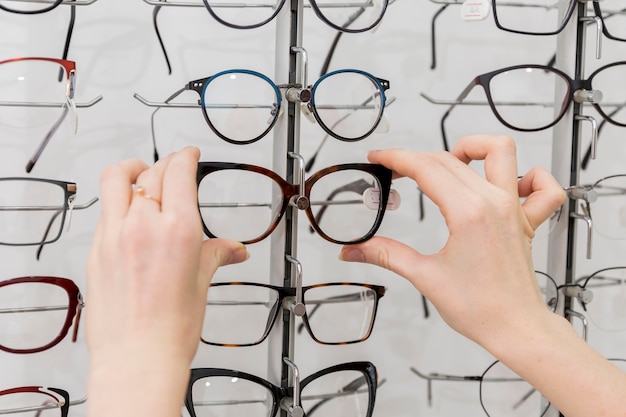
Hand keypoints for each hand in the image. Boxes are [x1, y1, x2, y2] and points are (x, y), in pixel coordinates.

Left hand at [85, 147, 248, 416]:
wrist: (138, 357)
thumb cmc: (172, 328)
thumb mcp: (202, 282)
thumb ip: (217, 255)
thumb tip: (235, 250)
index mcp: (177, 228)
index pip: (178, 172)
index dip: (185, 155)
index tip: (189, 153)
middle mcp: (143, 225)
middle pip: (150, 172)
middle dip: (164, 164)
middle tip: (173, 167)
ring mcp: (114, 235)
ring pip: (116, 180)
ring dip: (131, 170)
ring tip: (140, 174)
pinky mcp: (96, 250)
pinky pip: (105, 211)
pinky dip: (118, 203)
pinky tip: (128, 215)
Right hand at [339, 135, 565, 349]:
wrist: (515, 328)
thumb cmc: (479, 308)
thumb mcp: (425, 276)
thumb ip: (386, 255)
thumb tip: (354, 250)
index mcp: (468, 213)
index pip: (425, 167)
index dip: (396, 158)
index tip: (379, 158)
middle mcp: (494, 202)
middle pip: (450, 159)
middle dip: (417, 158)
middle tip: (396, 171)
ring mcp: (515, 208)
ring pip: (501, 152)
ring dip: (475, 147)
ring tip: (453, 159)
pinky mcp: (528, 221)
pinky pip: (543, 187)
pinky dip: (530, 177)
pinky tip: (509, 183)